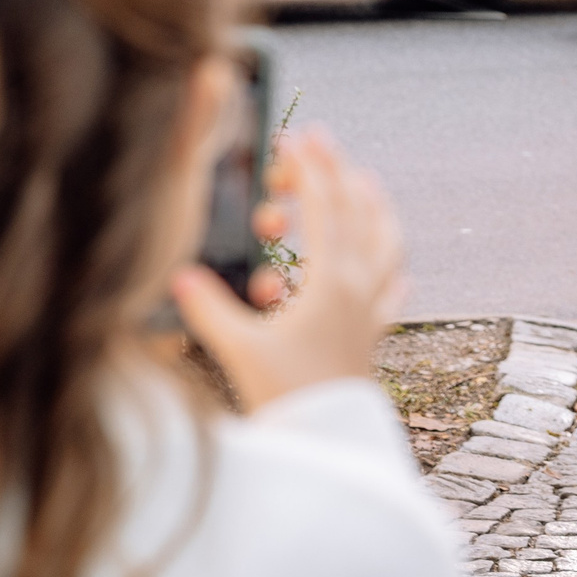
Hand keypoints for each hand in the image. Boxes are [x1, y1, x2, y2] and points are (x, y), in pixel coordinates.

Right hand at [171, 128, 405, 411]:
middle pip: (357, 213)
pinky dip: (392, 270)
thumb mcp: (239, 348)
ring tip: (365, 184)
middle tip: (319, 145)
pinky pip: (393, 291)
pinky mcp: (373, 334)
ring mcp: (372, 308)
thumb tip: (180, 273)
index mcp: (331, 281)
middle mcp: (360, 287)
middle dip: (337, 173)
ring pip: (387, 243)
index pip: (325, 208)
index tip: (298, 136)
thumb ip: (209, 308)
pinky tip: (395, 270)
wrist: (327, 439)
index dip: (311, 168)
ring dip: (375, 209)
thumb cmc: (285, 394)